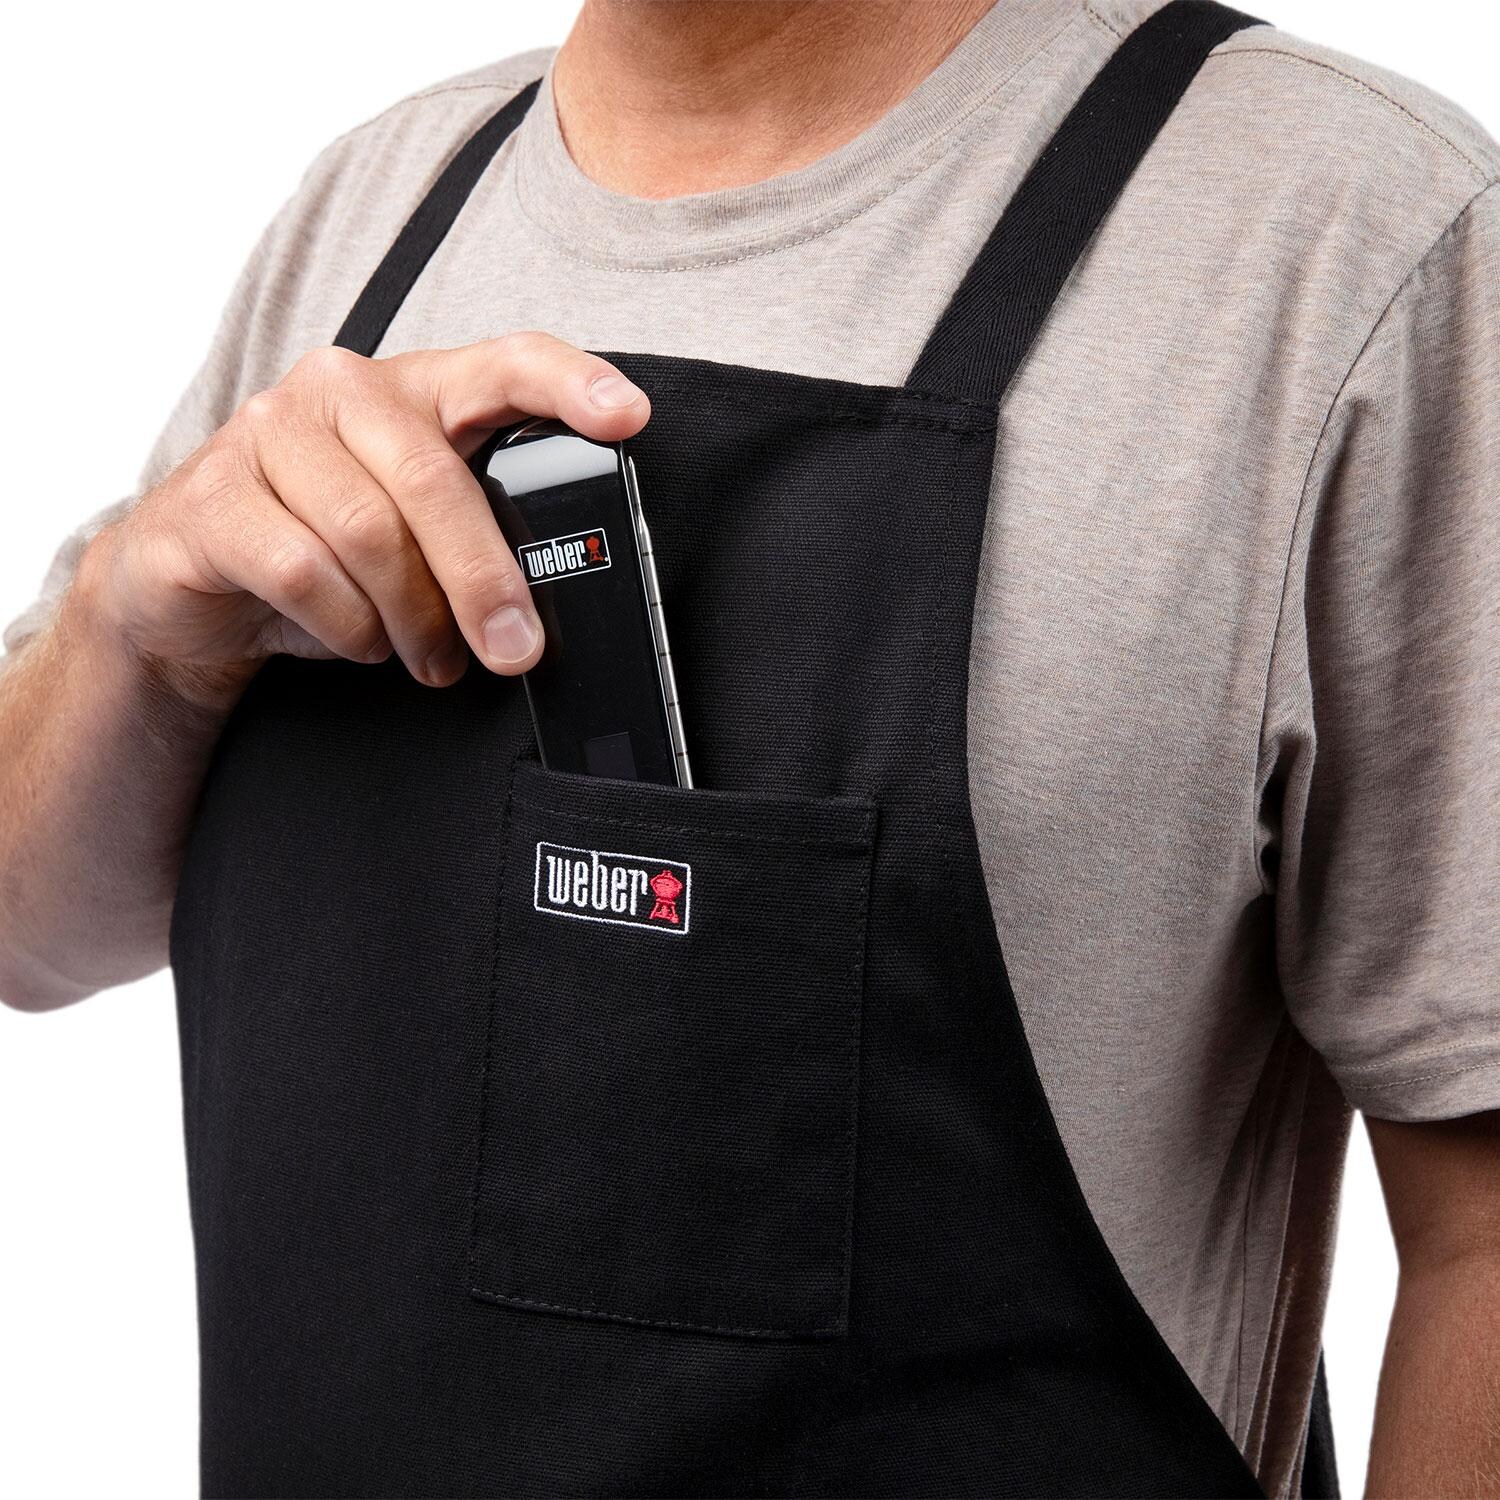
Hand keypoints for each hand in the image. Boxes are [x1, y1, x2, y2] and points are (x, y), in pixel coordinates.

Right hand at [76, 333, 649, 698]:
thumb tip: (554, 597)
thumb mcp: (417, 536)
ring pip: (369, 534)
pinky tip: (357, 639)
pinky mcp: (210, 499)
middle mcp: (337, 392)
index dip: (568, 383)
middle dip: (484, 580)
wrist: (196, 587)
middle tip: (515, 649)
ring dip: (412, 619)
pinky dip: (345, 626)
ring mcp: (264, 435)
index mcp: (410, 390)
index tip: (627, 416)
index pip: (502, 362)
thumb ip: (479, 533)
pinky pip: (300, 570)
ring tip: (428, 656)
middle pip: (434, 479)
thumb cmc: (327, 555)